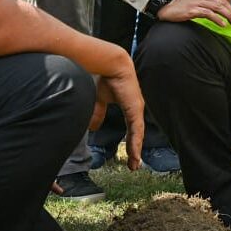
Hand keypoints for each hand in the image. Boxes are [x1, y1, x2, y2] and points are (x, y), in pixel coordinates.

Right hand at [90, 51, 144, 170]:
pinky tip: (135, 152)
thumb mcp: (99, 100)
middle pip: (136, 134)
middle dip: (135, 150)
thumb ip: (98, 113)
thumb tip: (92, 127)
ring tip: (134, 163)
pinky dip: (136, 141)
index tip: (130, 156)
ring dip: (136, 149)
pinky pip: (136, 128)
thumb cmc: (106, 78)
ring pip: (138, 134)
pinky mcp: (135, 108)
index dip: (131, 141)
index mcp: (129, 108)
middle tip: (133, 165)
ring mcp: (137, 109)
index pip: (131, 129)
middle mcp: (135, 109)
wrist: (110, 64)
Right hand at [157, 0, 230, 27]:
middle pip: (221, 3)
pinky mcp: (193, 9)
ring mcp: (198, 2)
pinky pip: (208, 13)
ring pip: (217, 8)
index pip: (222, 0)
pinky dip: (216, 19)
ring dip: (227, 16)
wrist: (167, 5)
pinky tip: (222, 24)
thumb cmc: (183, 4)